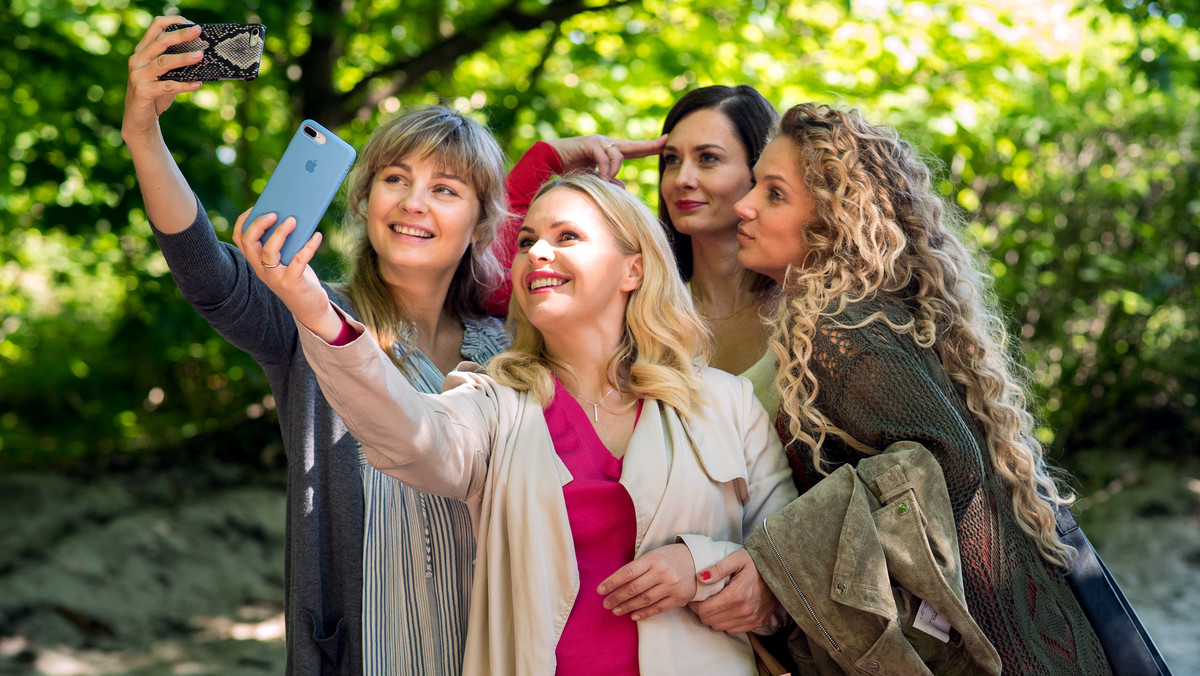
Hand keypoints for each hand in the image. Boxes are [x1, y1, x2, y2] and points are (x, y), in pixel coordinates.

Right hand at [123, 16, 203, 140]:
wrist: (139, 119)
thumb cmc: (155, 94)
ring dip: (183, 58)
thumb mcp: (164, 75)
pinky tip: (198, 84)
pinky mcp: (143, 91)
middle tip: (199, 31)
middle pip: (160, 41)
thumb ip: (175, 64)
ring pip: (163, 62)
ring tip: (200, 56)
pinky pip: (167, 86)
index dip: (173, 22)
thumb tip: (202, 55)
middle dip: (180, 35)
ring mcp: (138, 75)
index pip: (155, 27)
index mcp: (142, 51)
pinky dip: (184, 85)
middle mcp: (137, 59)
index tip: (191, 23)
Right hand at [232, 209, 342, 340]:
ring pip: (269, 252)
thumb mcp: (288, 258)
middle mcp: (261, 269)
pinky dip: (308, 247)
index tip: (256, 206)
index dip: (244, 221)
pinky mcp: (292, 284)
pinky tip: (317, 236)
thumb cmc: (300, 277)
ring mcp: (275, 278)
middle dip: (259, 224)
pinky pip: (298, 262)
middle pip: (249, 243)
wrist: (311, 308)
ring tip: (294, 220)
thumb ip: (286, 242)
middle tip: (275, 213)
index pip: (240, 239)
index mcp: (257, 261)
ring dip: (280, 233)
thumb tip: (292, 215)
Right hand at [545, 134, 667, 181]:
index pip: (635, 150)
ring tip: (604, 182)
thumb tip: (622, 186)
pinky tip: (600, 178)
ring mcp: (600, 142)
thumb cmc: (570, 169)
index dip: (650, 147)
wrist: (551, 161)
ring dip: (613, 172)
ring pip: (619, 156)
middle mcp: (607, 144)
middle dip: (651, 145)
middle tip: (667, 141)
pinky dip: (605, 170)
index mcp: (610, 153)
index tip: (667, 142)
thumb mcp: (593, 178)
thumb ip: (608, 181)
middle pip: (633, 146)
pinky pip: (606, 158)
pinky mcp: (591, 143)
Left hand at [597, 543, 696, 620]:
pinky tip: (633, 615)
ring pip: (644, 600)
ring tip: (616, 610)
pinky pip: (657, 608)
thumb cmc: (672, 557)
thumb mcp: (655, 555)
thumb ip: (640, 567)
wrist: (701, 561)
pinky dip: (644, 613)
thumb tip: (618, 582)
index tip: (600, 590)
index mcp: (653, 558)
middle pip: (633, 588)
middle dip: (616, 597)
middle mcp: (662, 572)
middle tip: (606, 603)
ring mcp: (671, 586)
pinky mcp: (679, 598)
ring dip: (627, 607)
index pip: (627, 572)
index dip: (612, 582)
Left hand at [688, 549, 779, 633]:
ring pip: (720, 627)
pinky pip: (733, 630)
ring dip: (714, 617)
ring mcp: (752, 618)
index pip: (705, 611)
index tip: (695, 597)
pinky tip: (727, 609)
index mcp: (736, 595)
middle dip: (702, 611)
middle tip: (703, 600)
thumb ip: (717, 568)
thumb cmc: (757, 562)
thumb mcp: (737, 558)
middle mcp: (744, 610)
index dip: (695, 605)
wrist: (782, 571)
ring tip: (715, 604)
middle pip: (710, 621)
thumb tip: (700, 578)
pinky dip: (726, 622)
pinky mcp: (757, 622)